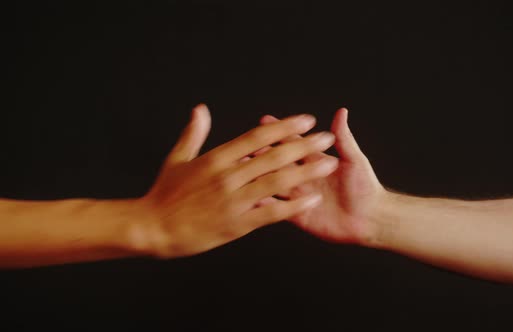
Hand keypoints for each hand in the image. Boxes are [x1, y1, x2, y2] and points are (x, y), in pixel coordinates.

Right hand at [132, 104, 338, 257]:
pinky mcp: (237, 223)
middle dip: (304, 145)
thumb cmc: (164, 194)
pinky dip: (294, 205)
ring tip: (329, 163)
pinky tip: (312, 199)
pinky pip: (271, 212)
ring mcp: (234, 200)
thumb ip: (193, 134)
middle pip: (273, 155)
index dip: (284, 127)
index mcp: (216, 158)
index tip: (306, 120)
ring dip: (306, 171)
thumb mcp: (177, 159)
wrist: (152, 228)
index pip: (257, 137)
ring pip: (277, 181)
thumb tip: (200, 109)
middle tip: (327, 138)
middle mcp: (228, 176)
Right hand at [255, 108, 386, 244]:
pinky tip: (249, 197)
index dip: (279, 132)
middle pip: (279, 162)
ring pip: (274, 184)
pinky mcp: (298, 215)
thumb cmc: (366, 188)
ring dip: (259, 176)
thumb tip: (341, 112)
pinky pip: (278, 208)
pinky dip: (265, 202)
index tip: (265, 120)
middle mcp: (304, 178)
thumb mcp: (354, 160)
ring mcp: (300, 196)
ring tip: (242, 167)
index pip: (293, 144)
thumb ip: (344, 139)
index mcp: (316, 162)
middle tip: (245, 144)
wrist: (371, 219)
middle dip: (262, 152)